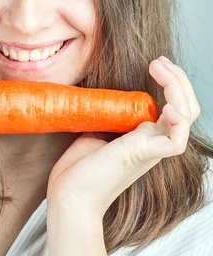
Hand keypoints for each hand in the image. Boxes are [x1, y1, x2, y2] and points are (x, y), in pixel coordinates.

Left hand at [46, 56, 200, 219]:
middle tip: (159, 61)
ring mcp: (151, 149)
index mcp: (146, 135)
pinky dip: (178, 121)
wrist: (69, 194)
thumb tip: (107, 91)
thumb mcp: (98, 128)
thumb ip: (111, 111)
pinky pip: (175, 141)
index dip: (172, 81)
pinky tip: (167, 106)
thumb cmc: (79, 166)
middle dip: (178, 79)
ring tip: (161, 69)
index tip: (156, 62)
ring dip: (178, 89)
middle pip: (186, 107)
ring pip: (186, 118)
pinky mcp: (143, 156)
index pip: (176, 105)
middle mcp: (154, 141)